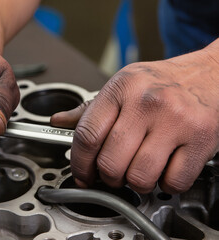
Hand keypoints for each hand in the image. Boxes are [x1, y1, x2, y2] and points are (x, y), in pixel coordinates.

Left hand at [51, 47, 218, 193]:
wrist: (210, 74)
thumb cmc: (162, 83)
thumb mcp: (123, 86)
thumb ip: (90, 109)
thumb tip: (59, 121)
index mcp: (121, 88)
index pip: (87, 135)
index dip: (79, 164)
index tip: (81, 175)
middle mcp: (147, 103)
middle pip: (111, 162)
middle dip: (108, 177)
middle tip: (113, 174)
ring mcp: (176, 121)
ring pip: (140, 177)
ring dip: (136, 183)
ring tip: (140, 170)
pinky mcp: (201, 139)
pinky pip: (173, 182)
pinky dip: (166, 184)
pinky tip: (165, 169)